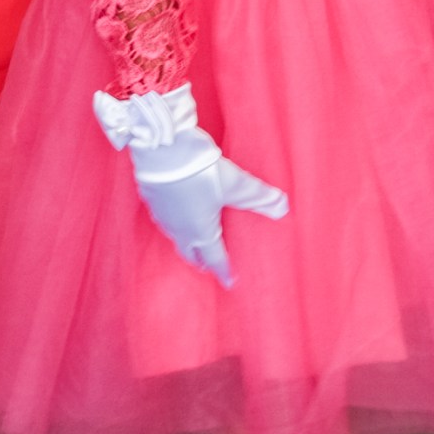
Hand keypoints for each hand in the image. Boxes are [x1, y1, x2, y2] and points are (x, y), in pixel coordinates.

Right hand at [90, 85, 286, 287]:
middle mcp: (180, 230)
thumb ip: (259, 197)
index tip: (230, 282)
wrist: (162, 150)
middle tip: (210, 265)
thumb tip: (282, 207)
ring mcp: (163, 216)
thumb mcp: (236, 184)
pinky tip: (176, 214)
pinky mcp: (151, 200)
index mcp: (201, 232)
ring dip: (186, 244)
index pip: (215, 259)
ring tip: (194, 242)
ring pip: (176, 238)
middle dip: (201, 261)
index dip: (224, 271)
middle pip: (191, 253)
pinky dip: (174, 224)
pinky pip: (164, 220)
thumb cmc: (201, 171)